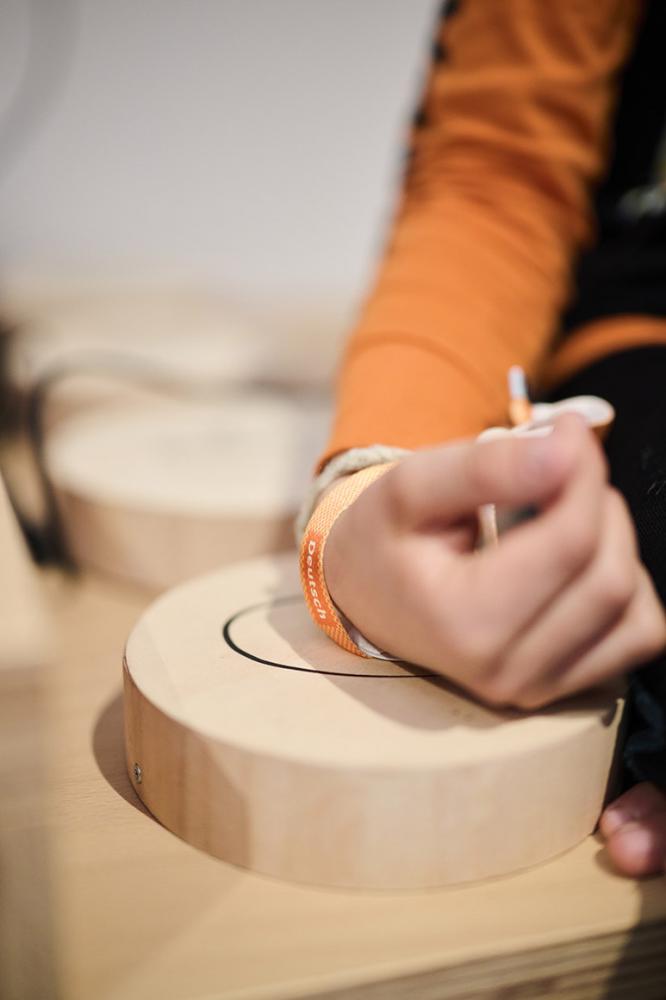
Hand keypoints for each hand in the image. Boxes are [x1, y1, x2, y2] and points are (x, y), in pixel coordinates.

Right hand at [323, 416, 665, 708]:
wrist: (366, 594)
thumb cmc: (384, 536)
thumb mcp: (409, 485)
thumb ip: (484, 467)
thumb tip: (567, 448)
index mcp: (466, 625)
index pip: (571, 543)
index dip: (583, 472)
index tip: (564, 428)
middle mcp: (508, 673)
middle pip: (610, 575)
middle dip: (597, 504)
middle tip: (555, 469)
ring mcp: (538, 689)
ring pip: (634, 607)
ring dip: (613, 543)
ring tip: (557, 516)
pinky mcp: (562, 688)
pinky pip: (637, 634)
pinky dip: (626, 587)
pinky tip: (576, 561)